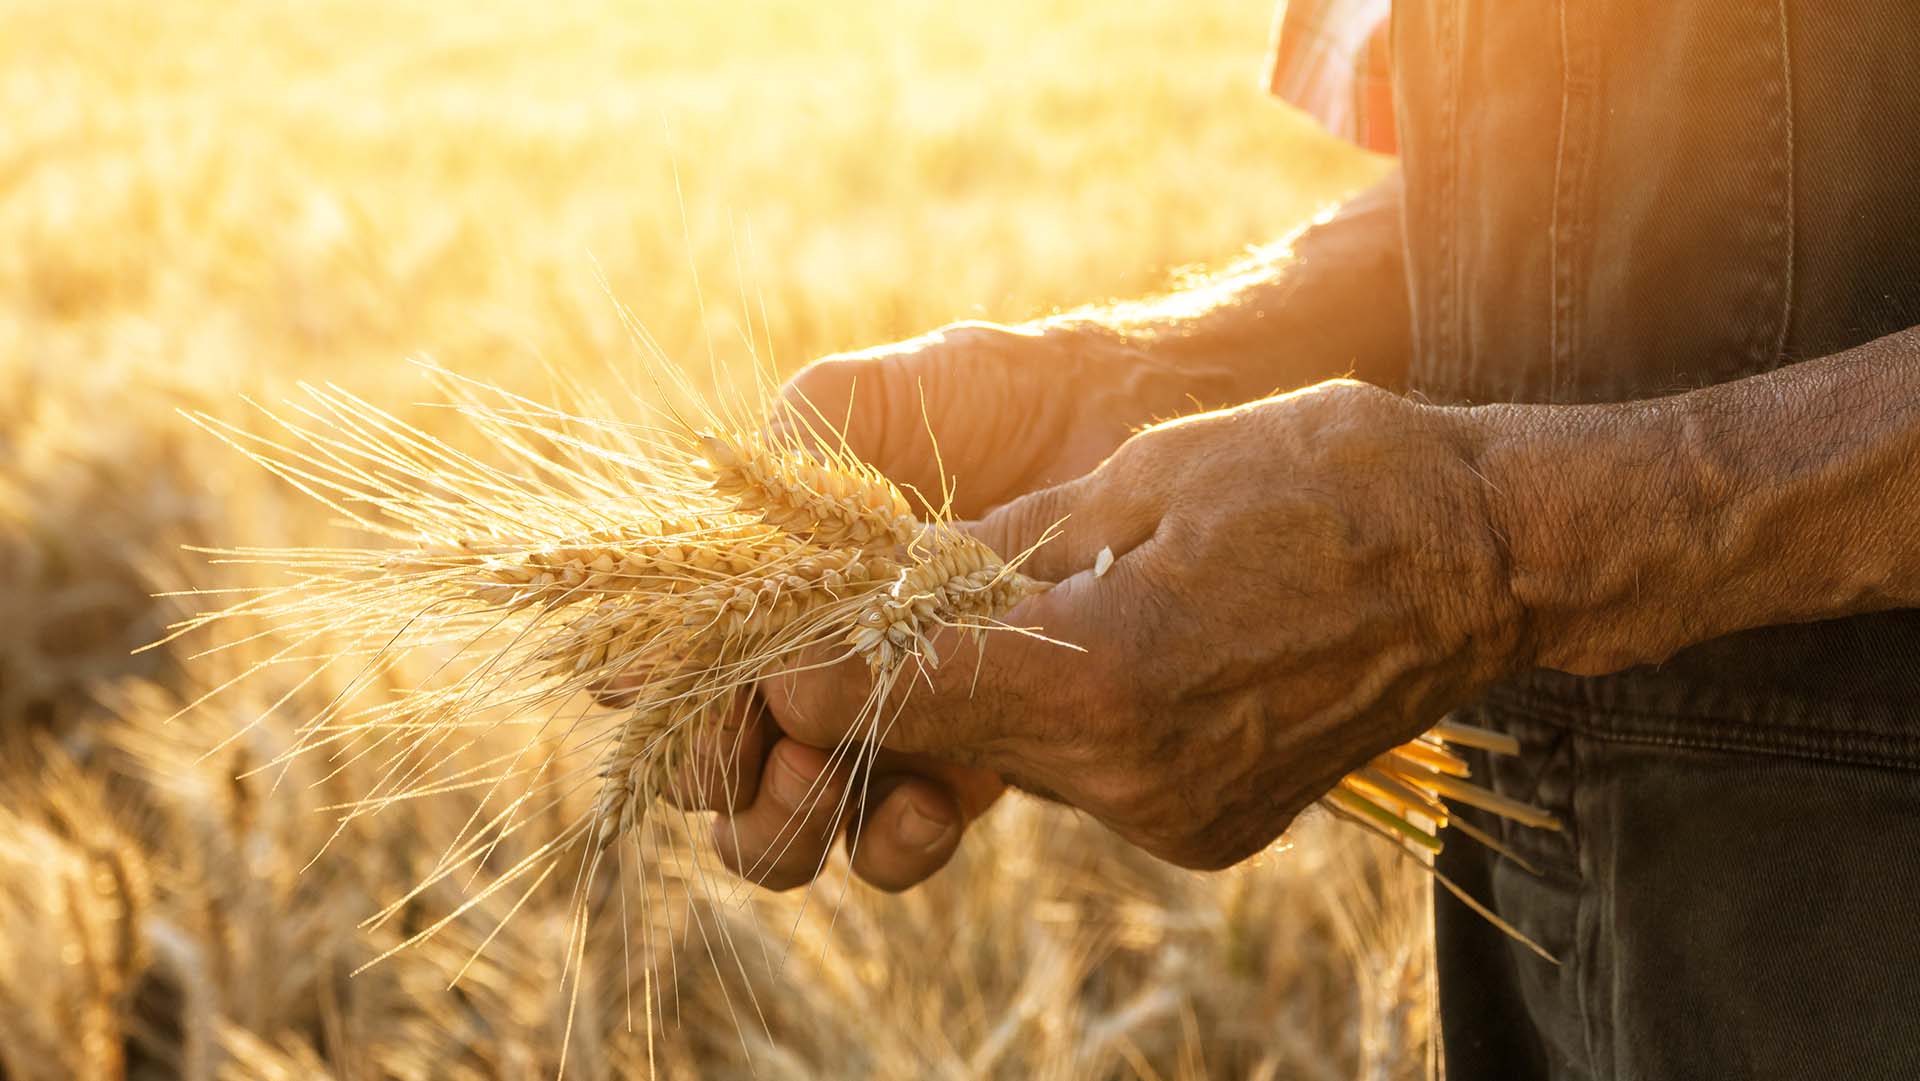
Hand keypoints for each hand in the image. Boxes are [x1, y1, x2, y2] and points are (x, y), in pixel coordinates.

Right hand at [658, 321, 1169, 891]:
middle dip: (725, 778)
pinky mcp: (963, 754)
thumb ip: (781, 465)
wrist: (1114, 421)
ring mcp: (881, 719)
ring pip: (788, 828)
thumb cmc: (978, 398)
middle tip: (773, 742)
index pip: (674, 671)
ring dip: (788, 824)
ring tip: (823, 776)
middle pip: (716, 773)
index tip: (684, 685)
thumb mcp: (861, 404)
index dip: (661, 694)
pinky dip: (892, 842)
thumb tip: (721, 544)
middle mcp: (808, 668)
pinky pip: (896, 842)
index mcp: (763, 590)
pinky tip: (926, 805)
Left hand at [764, 380, 1531, 869]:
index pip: (888, 695)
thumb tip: (877, 590)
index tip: (785, 624)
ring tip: (1023, 598)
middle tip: (883, 594)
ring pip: (1009, 757)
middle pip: (940, 738)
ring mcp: (1172, 819)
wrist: (1487, 559)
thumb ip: (994, 554)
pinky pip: (1084, 774)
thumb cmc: (1322, 476)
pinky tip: (1109, 640)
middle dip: (895, 670)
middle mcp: (1131, 779)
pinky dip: (1066, 716)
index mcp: (1105, 678)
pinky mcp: (1203, 829)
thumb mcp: (1138, 475)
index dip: (813, 661)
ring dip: (986, 688)